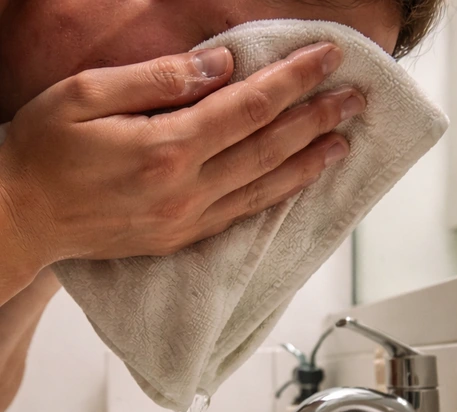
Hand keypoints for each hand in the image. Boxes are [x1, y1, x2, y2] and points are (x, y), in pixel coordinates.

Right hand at [0, 42, 364, 271]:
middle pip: (269, 148)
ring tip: (345, 141)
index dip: (293, 81)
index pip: (249, 107)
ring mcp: (188, 220)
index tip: (327, 59)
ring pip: (266, 187)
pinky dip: (280, 194)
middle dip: (317, 119)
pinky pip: (245, 214)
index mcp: (166, 149)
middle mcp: (187, 190)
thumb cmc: (42, 151)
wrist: (17, 217)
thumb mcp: (86, 94)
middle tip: (354, 99)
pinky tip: (300, 181)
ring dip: (310, 161)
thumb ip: (159, 78)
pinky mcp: (183, 238)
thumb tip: (220, 64)